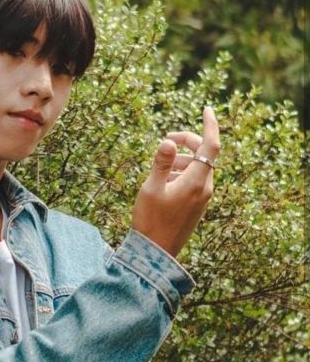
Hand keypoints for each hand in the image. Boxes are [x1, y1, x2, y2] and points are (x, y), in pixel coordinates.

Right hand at [131, 106, 220, 257]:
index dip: (210, 125)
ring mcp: (202, 198)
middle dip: (188, 142)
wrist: (155, 252)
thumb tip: (168, 141)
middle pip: (204, 154)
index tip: (206, 109)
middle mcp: (205, 188)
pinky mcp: (196, 205)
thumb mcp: (151, 188)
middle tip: (166, 140)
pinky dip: (182, 172)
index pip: (212, 145)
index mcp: (197, 181)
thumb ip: (160, 163)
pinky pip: (194, 180)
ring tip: (159, 166)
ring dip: (181, 159)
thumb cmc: (150, 220)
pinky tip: (163, 181)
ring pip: (198, 167)